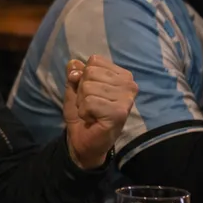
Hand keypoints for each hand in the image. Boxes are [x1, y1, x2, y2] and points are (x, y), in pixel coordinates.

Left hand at [61, 55, 136, 169]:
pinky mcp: (119, 112)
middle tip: (91, 106)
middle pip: (90, 72)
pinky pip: (89, 102)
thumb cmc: (84, 113)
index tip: (91, 94)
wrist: (83, 141)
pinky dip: (85, 112)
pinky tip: (94, 120)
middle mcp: (129, 84)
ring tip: (93, 113)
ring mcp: (126, 98)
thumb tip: (73, 63)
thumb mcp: (75, 89)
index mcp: (122, 75)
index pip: (94, 61)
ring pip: (88, 87)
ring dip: (83, 103)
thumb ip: (75, 74)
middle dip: (82, 91)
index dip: (84, 77)